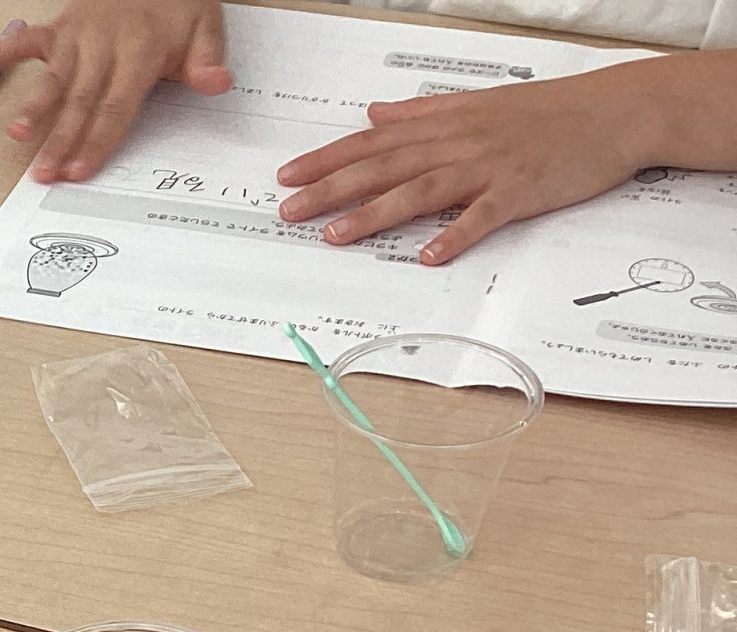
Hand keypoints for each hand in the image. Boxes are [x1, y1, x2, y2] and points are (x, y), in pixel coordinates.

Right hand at [0, 0, 230, 184]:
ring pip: (52, 78)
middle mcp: (103, 43)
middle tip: (46, 173)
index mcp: (140, 48)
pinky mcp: (58, 28)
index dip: (99, 139)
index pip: (117, 103)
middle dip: (62, 139)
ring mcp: (77, 35)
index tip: (82, 169)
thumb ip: (207, 59)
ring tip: (16, 134)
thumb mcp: (205, 24)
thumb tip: (218, 84)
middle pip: (80, 100)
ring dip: (32, 107)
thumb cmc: (176, 4)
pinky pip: (24, 40)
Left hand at [276, 66, 653, 264]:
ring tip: (336, 235)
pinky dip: (456, 235)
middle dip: (331, 189)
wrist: (616, 110)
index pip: (373, 142)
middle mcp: (459, 143)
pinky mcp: (522, 190)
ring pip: (421, 190)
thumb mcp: (477, 102)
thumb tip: (376, 114)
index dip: (327, 159)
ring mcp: (489, 167)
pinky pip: (484, 216)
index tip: (288, 176)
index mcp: (446, 124)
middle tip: (289, 210)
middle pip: (384, 166)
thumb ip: (422, 112)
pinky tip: (428, 256)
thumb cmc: (547, 110)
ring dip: (376, 213)